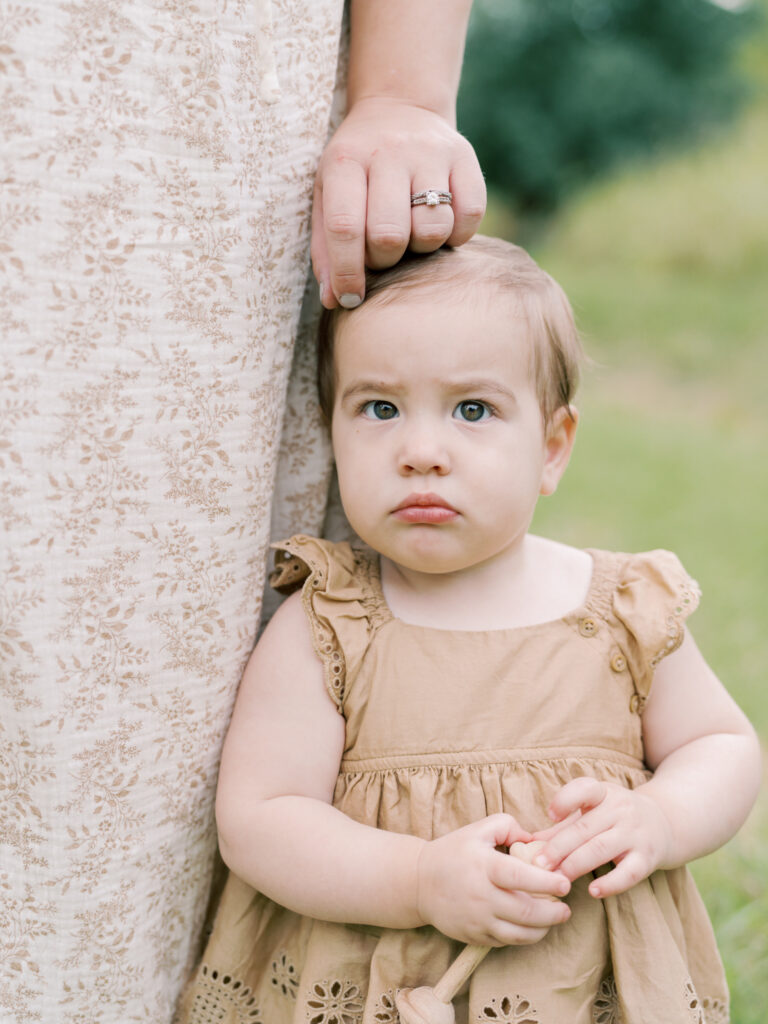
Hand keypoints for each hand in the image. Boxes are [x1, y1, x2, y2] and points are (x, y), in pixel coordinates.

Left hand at [312, 97, 485, 308]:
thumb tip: (334, 300)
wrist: (399, 107)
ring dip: (422, 248)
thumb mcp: (329, 196)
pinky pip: (469, 217)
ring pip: (432, 228)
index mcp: (345, 161)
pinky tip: (441, 226)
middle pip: (390, 234)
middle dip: (385, 260)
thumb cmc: (358, 169)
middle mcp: (388, 151)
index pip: (344, 228)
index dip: (347, 273)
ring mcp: (430, 152)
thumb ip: (326, 249)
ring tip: (412, 236)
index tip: (352, 299)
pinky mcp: (465, 157)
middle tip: (384, 253)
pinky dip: (456, 235)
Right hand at [416, 814, 570, 946]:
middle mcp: (481, 895)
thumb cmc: (454, 851)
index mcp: (484, 866)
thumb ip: (509, 827)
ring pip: (518, 933)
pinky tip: (533, 926)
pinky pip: (505, 942)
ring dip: (542, 929)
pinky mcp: (474, 936)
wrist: (419, 881)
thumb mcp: (478, 829)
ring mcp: (477, 919)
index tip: (565, 884)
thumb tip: (535, 839)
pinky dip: (524, 937)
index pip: (520, 876)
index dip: (546, 882)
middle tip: (566, 908)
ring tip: (554, 919)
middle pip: (525, 911)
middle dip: (553, 913)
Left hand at [532, 779, 674, 898]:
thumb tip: (528, 843)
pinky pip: (629, 872)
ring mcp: (636, 832)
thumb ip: (563, 826)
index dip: (565, 800)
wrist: (666, 822)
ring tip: (556, 880)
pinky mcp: (648, 857)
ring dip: (575, 865)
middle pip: (584, 828)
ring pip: (601, 849)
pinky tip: (594, 891)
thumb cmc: (616, 817)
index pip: (584, 789)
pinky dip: (611, 883)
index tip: (550, 815)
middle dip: (558, 848)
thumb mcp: (593, 811)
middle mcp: (621, 809)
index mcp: (603, 793)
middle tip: (538, 865)